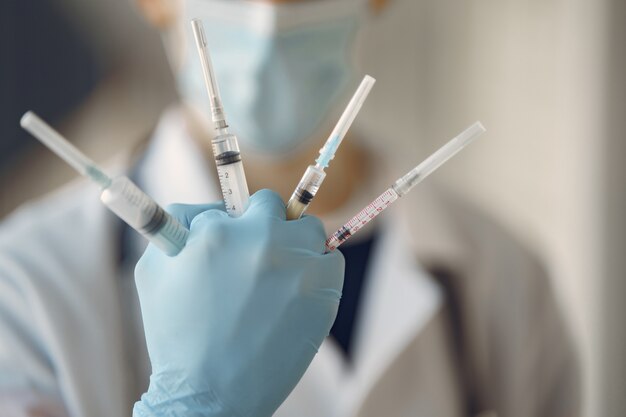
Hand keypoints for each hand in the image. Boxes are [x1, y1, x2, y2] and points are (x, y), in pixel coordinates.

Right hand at [133, 190, 344, 416]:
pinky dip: (320, 268)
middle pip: (273, 204)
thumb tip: (209, 207)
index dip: (232, 225)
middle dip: (264, 223)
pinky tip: (300, 290)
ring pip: (308, 227)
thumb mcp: (154, 271)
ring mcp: (298, 264)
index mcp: (218, 231)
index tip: (232, 246)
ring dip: (295, 242)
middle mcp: (262, 240)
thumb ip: (178, 224)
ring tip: (280, 274)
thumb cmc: (176, 334)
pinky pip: (332, 258)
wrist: (211, 393)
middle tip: (257, 254)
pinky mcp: (324, 289)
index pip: (233, 205)